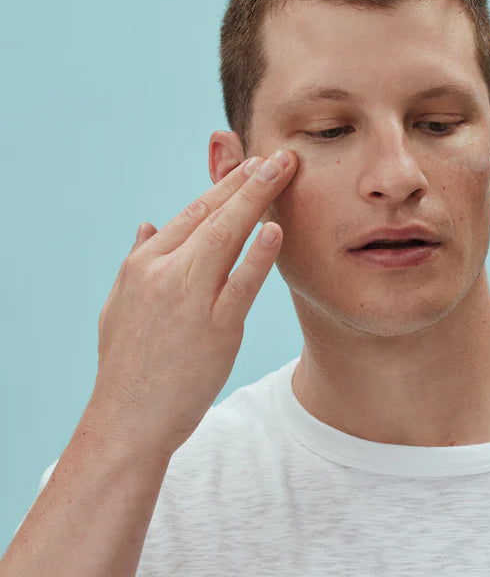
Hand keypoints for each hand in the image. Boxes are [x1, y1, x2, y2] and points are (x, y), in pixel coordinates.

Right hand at [91, 150, 297, 457]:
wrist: (129, 420)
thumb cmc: (127, 367)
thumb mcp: (120, 306)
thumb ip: (136, 261)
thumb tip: (147, 223)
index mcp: (142, 265)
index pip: (189, 214)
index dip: (222, 187)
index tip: (249, 167)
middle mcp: (163, 273)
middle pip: (210, 215)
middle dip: (245, 180)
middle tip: (278, 156)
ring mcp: (189, 299)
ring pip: (227, 237)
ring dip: (256, 199)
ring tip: (282, 171)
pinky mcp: (216, 329)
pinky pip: (242, 283)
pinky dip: (258, 254)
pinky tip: (276, 228)